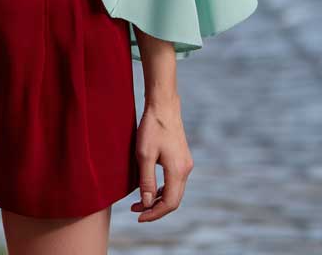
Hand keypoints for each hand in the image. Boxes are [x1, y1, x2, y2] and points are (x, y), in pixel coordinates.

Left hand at [131, 94, 192, 221]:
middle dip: (155, 209)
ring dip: (158, 199)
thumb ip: (146, 181)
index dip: (154, 213)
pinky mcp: (182, 158)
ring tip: (139, 201)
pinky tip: (150, 188)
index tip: (138, 216)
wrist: (163, 106)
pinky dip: (162, 189)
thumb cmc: (152, 128)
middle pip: (173, 200)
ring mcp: (185, 164)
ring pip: (174, 191)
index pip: (169, 203)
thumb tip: (146, 203)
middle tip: (136, 211)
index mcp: (177, 170)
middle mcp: (185, 169)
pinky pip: (174, 181)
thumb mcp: (144, 155)